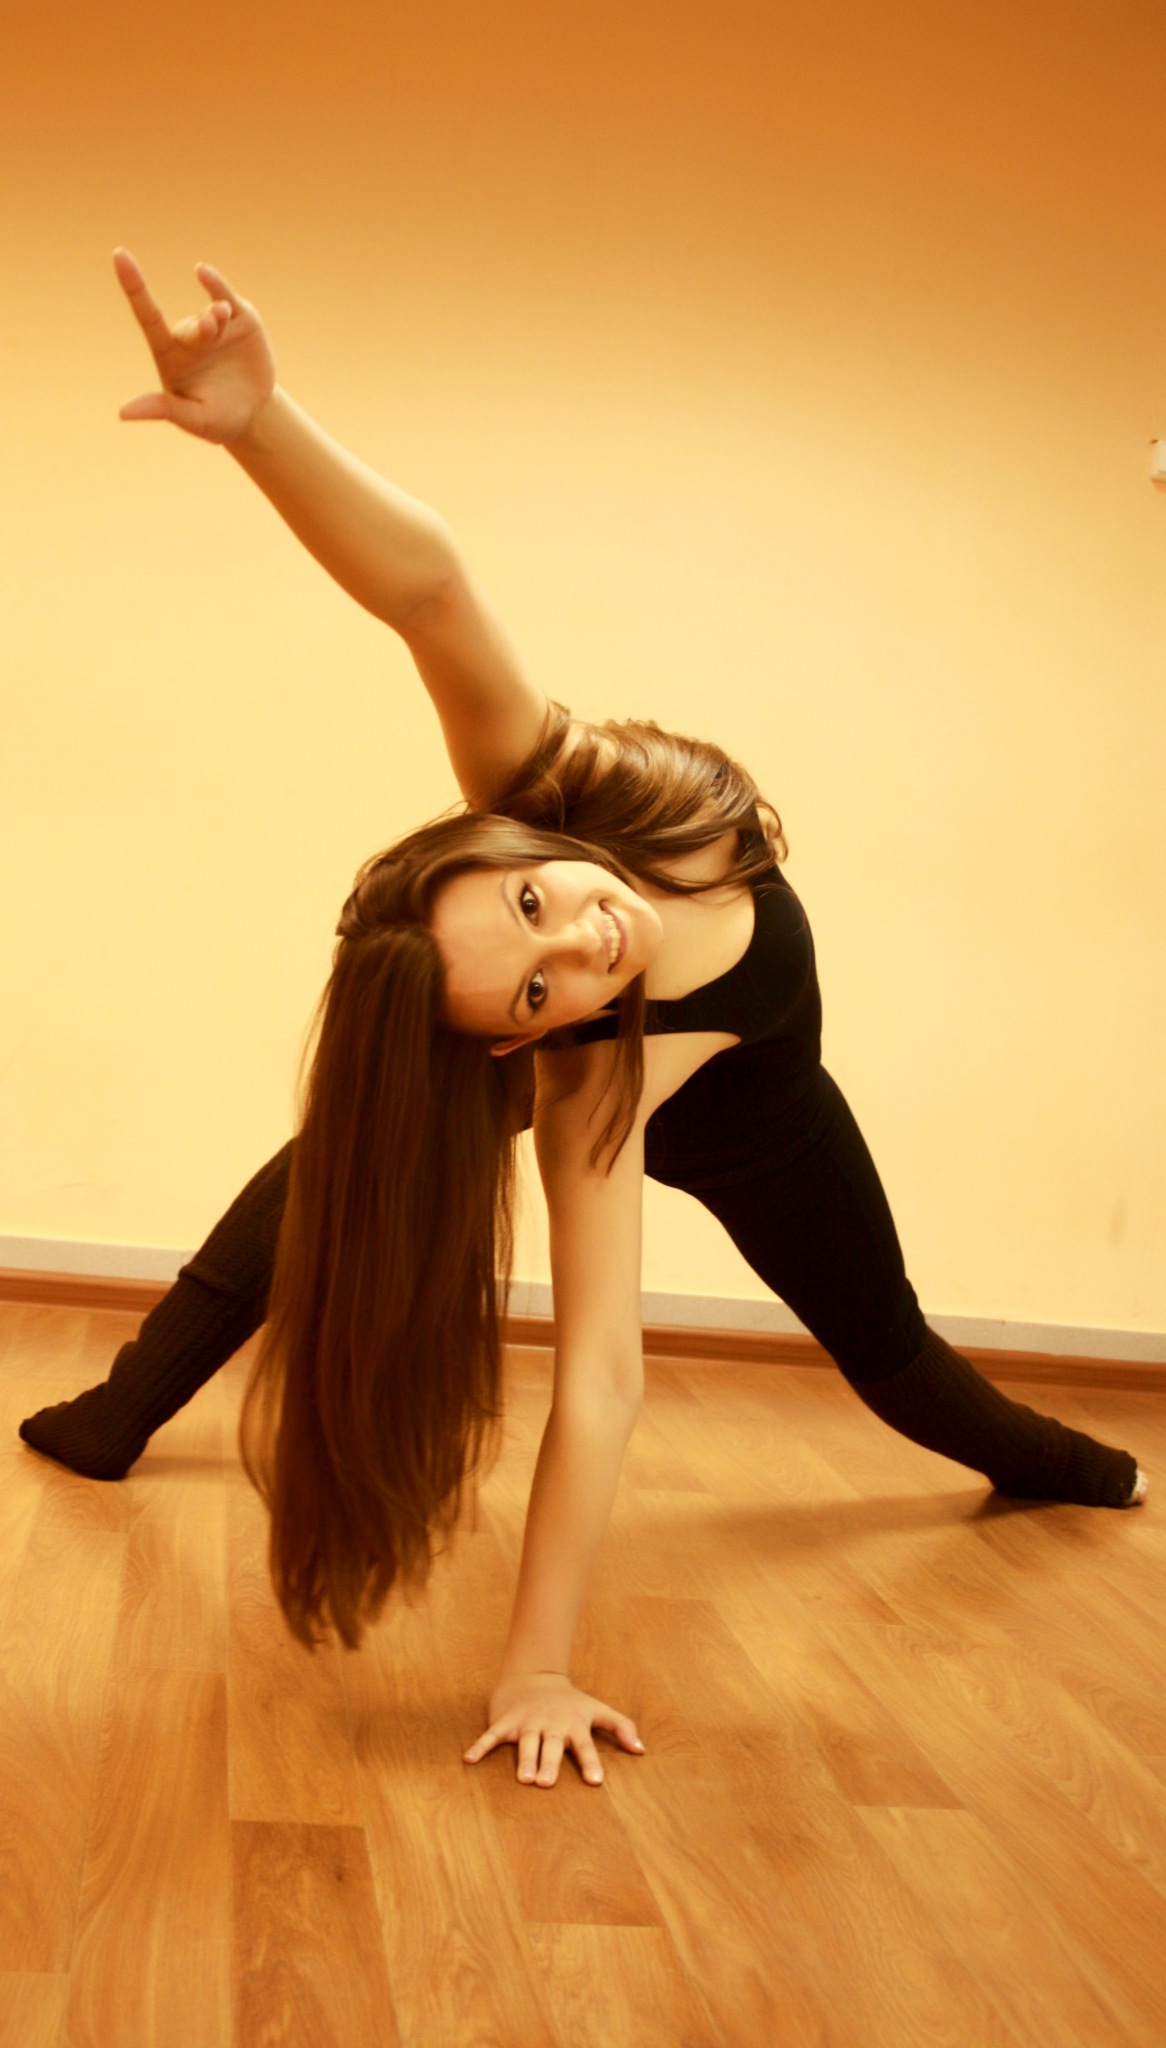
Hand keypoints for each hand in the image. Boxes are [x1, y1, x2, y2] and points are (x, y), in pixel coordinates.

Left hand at [114, 247, 275, 444]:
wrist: (255, 414)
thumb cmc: (217, 420)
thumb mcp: (193, 420)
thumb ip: (163, 410)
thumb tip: (122, 413)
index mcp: (172, 356)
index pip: (148, 317)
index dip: (134, 287)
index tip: (119, 256)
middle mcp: (191, 337)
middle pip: (192, 326)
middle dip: (203, 326)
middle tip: (211, 328)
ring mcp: (217, 326)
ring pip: (213, 312)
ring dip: (216, 315)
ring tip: (223, 319)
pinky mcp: (241, 320)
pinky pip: (226, 295)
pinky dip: (216, 283)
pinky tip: (202, 273)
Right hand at [464, 1671, 643, 1787]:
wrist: (534, 1677)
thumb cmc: (570, 1702)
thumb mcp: (597, 1709)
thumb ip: (621, 1727)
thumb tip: (642, 1750)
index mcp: (574, 1725)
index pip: (585, 1746)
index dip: (590, 1762)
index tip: (595, 1782)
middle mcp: (551, 1724)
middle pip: (551, 1746)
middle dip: (549, 1763)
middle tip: (547, 1784)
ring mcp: (527, 1721)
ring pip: (526, 1742)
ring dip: (525, 1759)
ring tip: (524, 1779)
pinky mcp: (506, 1720)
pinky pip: (492, 1735)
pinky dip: (481, 1746)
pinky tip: (469, 1760)